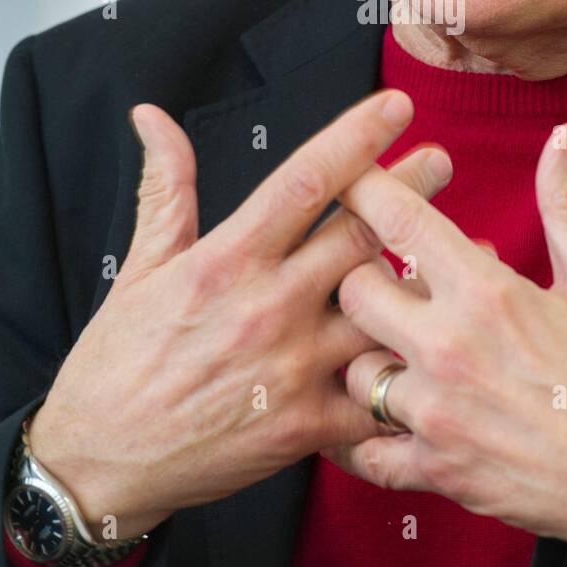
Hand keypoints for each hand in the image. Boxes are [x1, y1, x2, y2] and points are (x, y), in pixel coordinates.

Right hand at [28, 90, 452, 540]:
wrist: (101, 460)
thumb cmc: (119, 359)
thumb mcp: (139, 266)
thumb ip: (166, 188)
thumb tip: (153, 116)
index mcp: (227, 260)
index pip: (305, 181)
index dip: (357, 138)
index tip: (394, 107)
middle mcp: (267, 306)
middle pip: (360, 234)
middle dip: (410, 192)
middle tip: (442, 162)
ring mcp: (292, 368)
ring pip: (383, 310)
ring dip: (424, 279)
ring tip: (465, 253)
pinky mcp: (305, 425)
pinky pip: (375, 395)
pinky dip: (405, 372)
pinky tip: (436, 351)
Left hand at [323, 122, 566, 566]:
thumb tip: (564, 137)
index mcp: (486, 293)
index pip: (397, 219)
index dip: (362, 188)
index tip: (351, 180)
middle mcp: (448, 349)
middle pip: (353, 291)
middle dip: (366, 277)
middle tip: (390, 279)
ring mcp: (436, 414)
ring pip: (353, 370)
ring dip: (371, 357)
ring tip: (403, 354)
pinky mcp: (436, 470)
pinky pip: (365, 452)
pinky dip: (368, 437)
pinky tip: (391, 421)